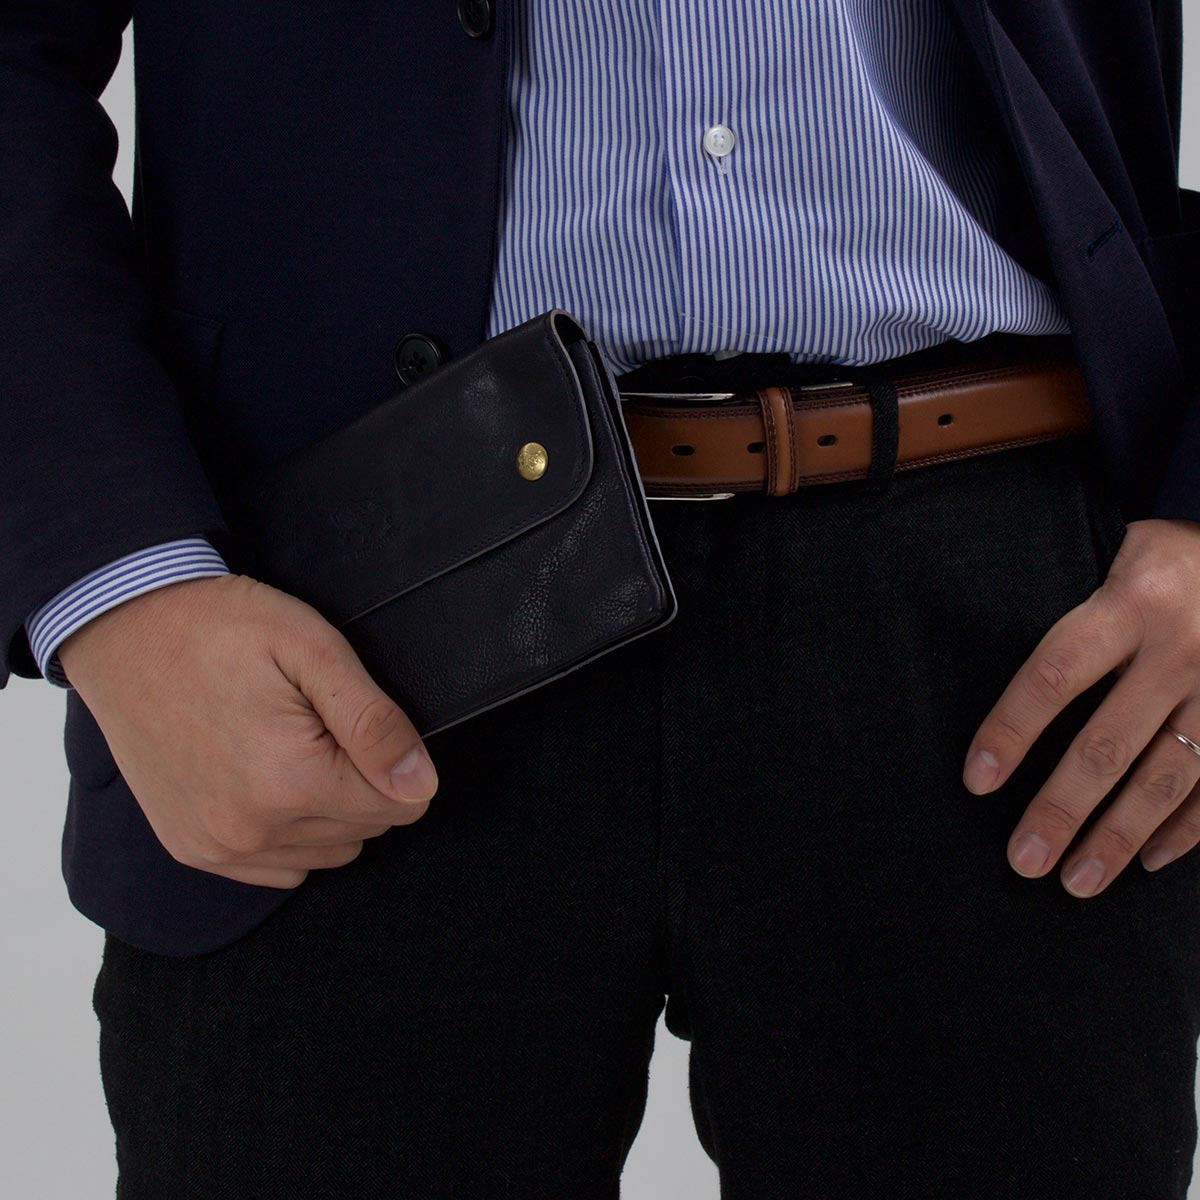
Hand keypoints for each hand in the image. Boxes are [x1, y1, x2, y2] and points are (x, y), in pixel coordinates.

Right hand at [58, 573, 436, 888]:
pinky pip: (281, 866)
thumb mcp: (314, 649)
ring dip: (330, 809)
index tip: (360, 721)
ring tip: (294, 747)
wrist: (127, 629)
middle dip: (364, 781)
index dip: (396, 759)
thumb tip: (420, 784)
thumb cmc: (221, 629)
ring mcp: (218, 846)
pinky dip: (291, 832)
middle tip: (321, 725)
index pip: (402, 804)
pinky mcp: (193, 849)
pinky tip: (269, 779)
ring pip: (329, 852)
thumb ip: (374, 722)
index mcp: (291, 781)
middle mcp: (253, 829)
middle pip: (367, 829)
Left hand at [962, 517, 1199, 896]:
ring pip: (1168, 776)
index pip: (1055, 676)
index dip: (1012, 730)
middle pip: (1109, 743)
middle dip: (1063, 809)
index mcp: (1129, 604)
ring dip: (1119, 836)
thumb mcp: (1113, 555)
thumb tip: (989, 677)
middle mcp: (1180, 649)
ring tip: (1076, 883)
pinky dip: (1187, 829)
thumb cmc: (1164, 556)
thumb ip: (1074, 618)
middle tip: (1023, 861)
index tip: (977, 781)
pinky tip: (1147, 861)